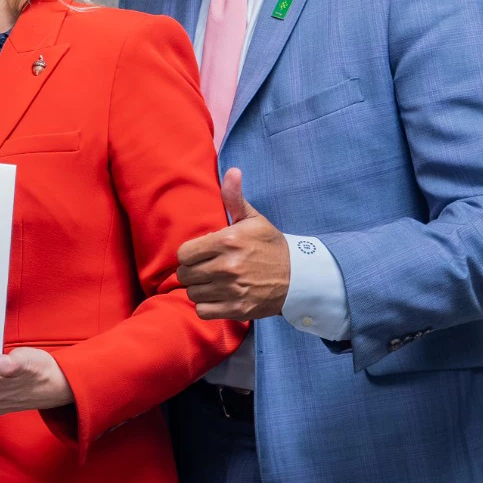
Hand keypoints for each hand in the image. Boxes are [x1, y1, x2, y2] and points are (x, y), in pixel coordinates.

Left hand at [177, 169, 289, 319]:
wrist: (299, 277)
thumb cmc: (271, 246)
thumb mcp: (254, 219)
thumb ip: (235, 198)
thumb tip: (232, 171)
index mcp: (228, 241)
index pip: (184, 253)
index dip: (189, 255)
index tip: (199, 255)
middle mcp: (227, 266)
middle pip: (185, 274)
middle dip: (192, 272)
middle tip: (204, 270)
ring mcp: (232, 289)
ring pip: (193, 293)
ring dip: (199, 289)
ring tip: (211, 283)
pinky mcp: (238, 309)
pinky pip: (203, 311)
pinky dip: (206, 306)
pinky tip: (216, 298)